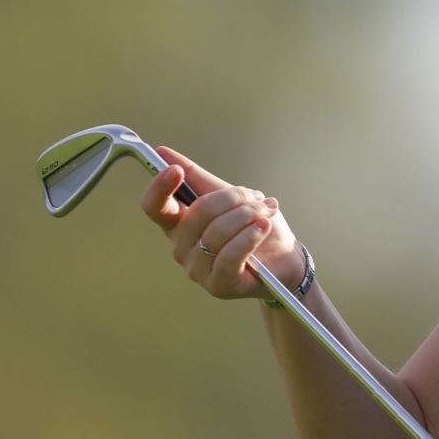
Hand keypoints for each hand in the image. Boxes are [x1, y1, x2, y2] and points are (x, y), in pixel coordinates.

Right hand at [140, 146, 301, 301]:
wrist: (284, 259)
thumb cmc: (254, 228)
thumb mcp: (229, 197)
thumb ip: (198, 178)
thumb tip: (162, 153)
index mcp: (179, 224)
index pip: (154, 207)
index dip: (160, 187)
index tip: (176, 170)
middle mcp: (181, 248)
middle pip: (199, 212)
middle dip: (234, 199)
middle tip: (257, 199)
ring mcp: (197, 269)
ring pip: (217, 231)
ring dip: (248, 216)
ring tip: (266, 214)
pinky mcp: (218, 285)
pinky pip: (230, 255)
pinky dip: (251, 236)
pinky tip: (264, 226)